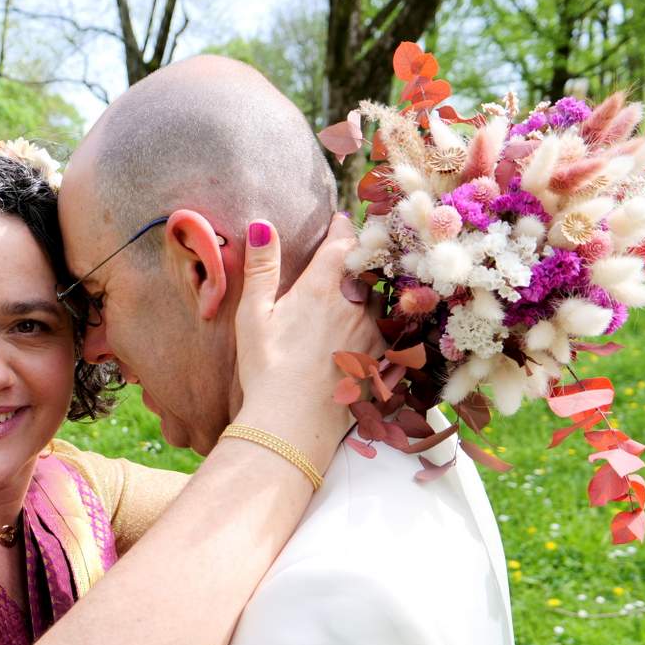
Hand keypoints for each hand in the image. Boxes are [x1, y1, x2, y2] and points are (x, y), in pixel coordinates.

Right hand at [233, 214, 384, 473]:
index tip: (338, 221)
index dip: (341, 227)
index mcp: (322, 288)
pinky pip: (391, 329)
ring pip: (383, 296)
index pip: (343, 241)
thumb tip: (262, 225)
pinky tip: (374, 326)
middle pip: (369, 267)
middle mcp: (356, 305)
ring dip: (375, 288)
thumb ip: (262, 268)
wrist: (293, 423)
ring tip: (364, 287)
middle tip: (356, 250)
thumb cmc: (266, 369)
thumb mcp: (253, 316)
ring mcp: (374, 333)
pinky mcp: (382, 360)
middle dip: (362, 256)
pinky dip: (385, 320)